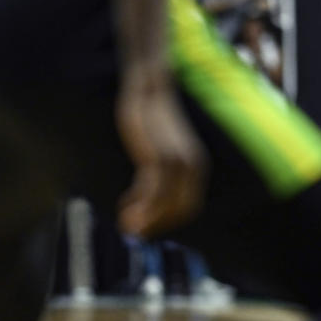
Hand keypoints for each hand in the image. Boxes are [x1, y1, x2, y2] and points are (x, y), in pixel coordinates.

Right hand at [116, 61, 207, 236]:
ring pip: (164, 205)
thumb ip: (163, 172)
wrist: (151, 89)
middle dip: (157, 225)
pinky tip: (124, 208)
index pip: (189, 207)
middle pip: (180, 211)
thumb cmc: (154, 120)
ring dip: (145, 220)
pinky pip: (150, 192)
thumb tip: (151, 197)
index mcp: (196, 166)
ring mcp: (176, 164)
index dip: (169, 221)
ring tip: (126, 225)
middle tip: (135, 231)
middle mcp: (192, 167)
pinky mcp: (157, 158)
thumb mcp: (163, 149)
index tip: (149, 227)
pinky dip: (138, 206)